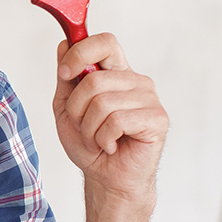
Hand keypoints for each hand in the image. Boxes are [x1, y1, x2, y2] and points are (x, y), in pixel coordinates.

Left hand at [52, 34, 167, 207]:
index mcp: (116, 73)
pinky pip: (117, 121)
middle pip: (94, 79)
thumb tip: (65, 43)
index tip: (64, 74)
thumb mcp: (67, 108)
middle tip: (84, 127)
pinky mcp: (157, 119)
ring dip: (90, 129)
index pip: (105, 42)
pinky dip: (104, 139)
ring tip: (98, 139)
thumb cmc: (91, 144)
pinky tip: (112, 146)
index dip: (81, 52)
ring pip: (102, 102)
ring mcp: (149, 99)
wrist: (107, 179)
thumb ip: (67, 78)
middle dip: (77, 109)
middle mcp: (136, 81)